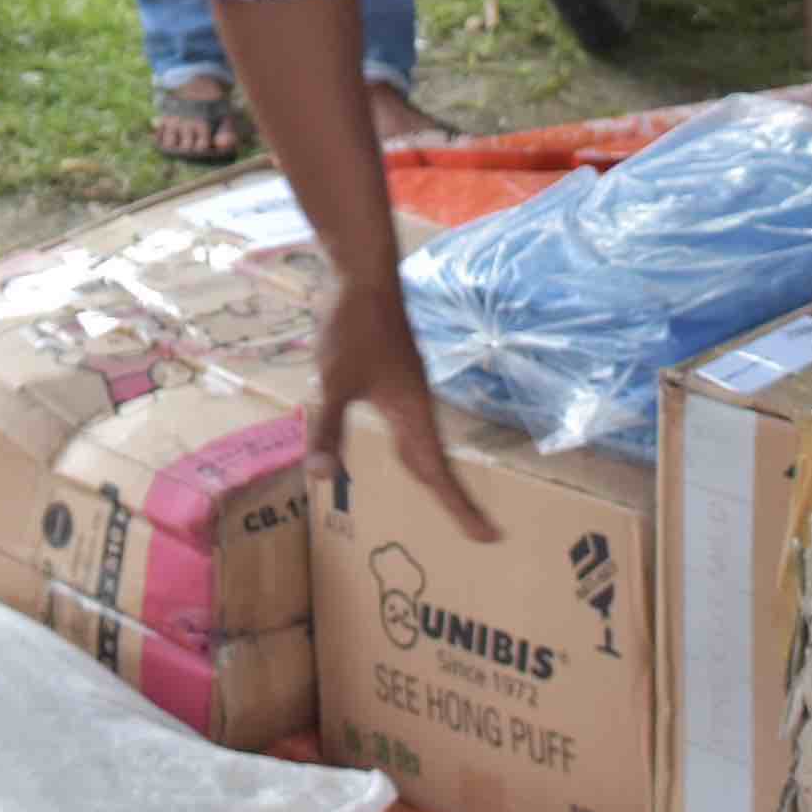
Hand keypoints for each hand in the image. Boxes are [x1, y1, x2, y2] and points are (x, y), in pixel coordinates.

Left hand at [313, 279, 496, 544]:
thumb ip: (327, 429)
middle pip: (436, 463)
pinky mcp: (393, 376)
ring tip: (445, 500)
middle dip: (454, 499)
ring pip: (422, 443)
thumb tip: (322, 478)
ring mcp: (406, 389)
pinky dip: (413, 449)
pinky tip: (399, 446)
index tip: (489, 537)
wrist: (362, 274)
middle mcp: (416, 405)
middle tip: (477, 531)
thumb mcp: (335, 380)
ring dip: (434, 474)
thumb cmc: (354, 324)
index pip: (438, 473)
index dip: (461, 508)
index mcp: (411, 412)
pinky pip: (409, 426)